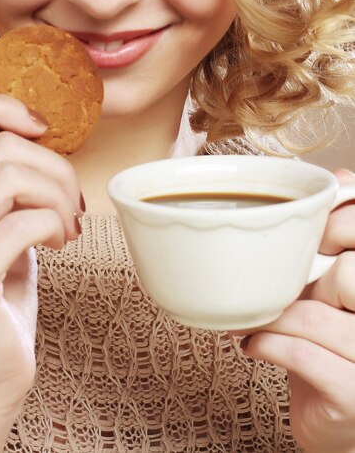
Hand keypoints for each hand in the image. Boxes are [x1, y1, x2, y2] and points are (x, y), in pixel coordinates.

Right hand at [0, 95, 81, 415]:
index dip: (1, 106)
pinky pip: (26, 221)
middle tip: (74, 202)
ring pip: (15, 175)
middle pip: (3, 146)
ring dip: (60, 196)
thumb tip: (38, 137)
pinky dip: (56, 225)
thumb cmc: (0, 294)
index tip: (40, 129)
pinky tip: (61, 242)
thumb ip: (4, 183)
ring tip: (69, 225)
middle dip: (57, 168)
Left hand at [241, 169, 354, 452]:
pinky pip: (302, 356)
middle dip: (311, 274)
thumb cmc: (334, 342)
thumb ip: (340, 241)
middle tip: (288, 283)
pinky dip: (267, 345)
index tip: (320, 237)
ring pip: (317, 317)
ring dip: (274, 316)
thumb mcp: (338, 288)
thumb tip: (341, 178)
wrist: (339, 421)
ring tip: (258, 319)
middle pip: (351, 274)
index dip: (344, 224)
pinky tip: (255, 345)